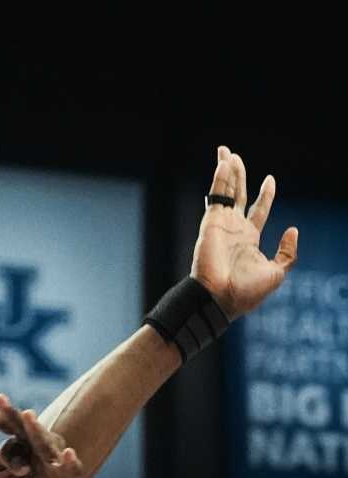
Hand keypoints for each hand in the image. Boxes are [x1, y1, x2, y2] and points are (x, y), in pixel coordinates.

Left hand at [0, 394, 83, 477]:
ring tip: (27, 416)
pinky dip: (70, 463)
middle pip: (23, 426)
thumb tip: (14, 454)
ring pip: (45, 442)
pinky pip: (69, 472)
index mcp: (22, 444)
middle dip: (11, 414)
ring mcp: (53, 462)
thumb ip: (2, 458)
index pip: (4, 426)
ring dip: (36, 429)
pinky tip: (68, 454)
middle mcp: (39, 447)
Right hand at [191, 147, 297, 319]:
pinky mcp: (211, 223)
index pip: (258, 210)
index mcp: (249, 240)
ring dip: (227, 171)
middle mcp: (233, 229)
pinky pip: (217, 195)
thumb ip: (287, 252)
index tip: (269, 180)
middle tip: (234, 156)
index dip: (265, 195)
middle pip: (237, 195)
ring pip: (226, 191)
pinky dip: (220, 179)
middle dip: (238, 176)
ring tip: (227, 152)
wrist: (220, 299)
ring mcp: (221, 225)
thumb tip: (292, 229)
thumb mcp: (278, 272)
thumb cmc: (247, 292)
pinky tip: (224, 163)